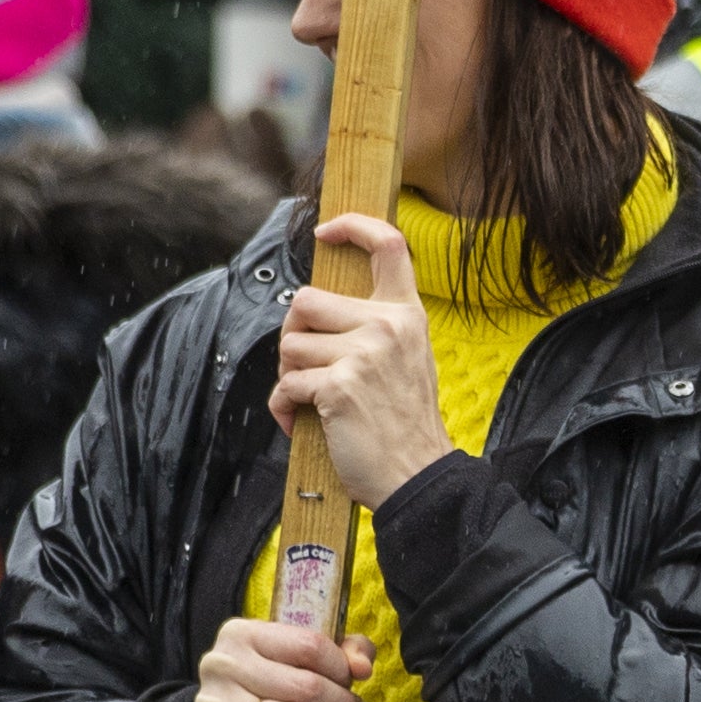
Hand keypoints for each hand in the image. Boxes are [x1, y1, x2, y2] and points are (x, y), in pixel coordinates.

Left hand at [273, 214, 455, 507]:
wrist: (416, 474)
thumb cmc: (405, 424)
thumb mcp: (408, 359)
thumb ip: (376, 327)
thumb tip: (311, 310)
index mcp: (407, 314)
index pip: (387, 245)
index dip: (352, 227)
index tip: (326, 232)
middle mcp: (388, 326)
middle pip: (306, 300)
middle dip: (295, 335)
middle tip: (307, 366)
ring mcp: (364, 354)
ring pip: (289, 345)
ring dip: (289, 376)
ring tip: (311, 399)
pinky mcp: (339, 386)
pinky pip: (285, 384)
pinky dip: (283, 407)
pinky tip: (300, 421)